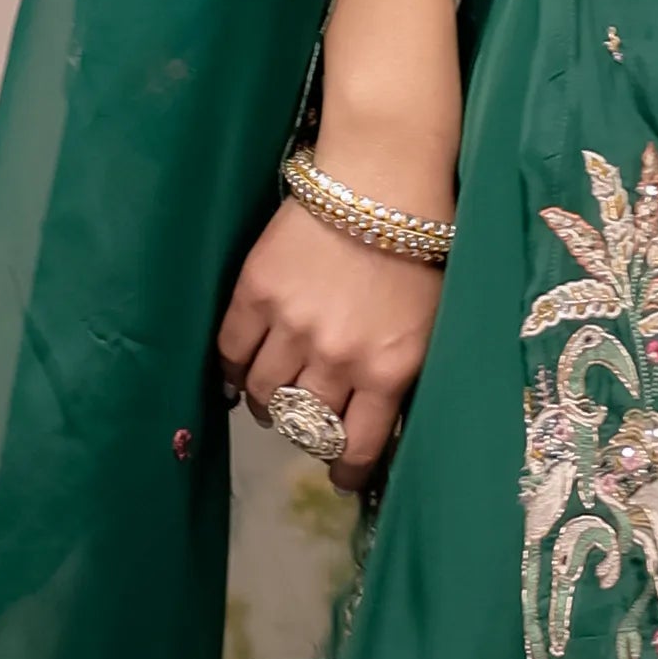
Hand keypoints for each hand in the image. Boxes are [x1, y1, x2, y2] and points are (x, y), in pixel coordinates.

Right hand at [216, 193, 443, 478]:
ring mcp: (291, 326)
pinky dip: (232, 370)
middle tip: (306, 422)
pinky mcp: (255, 293)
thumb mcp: (428, 327)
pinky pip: (229, 352)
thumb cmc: (417, 251)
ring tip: (273, 395)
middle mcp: (337, 357)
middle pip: (302, 423)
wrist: (379, 181)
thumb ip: (400, 378)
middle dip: (305, 432)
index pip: (356, 447)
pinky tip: (241, 370)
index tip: (342, 477)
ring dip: (266, 403)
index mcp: (388, 370)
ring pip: (261, 394)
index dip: (345, 471)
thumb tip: (377, 428)